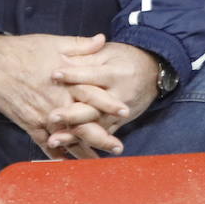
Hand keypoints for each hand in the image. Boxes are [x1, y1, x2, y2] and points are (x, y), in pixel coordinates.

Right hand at [0, 32, 107, 158]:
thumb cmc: (23, 50)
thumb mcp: (54, 42)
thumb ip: (80, 45)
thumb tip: (102, 39)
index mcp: (65, 82)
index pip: (92, 94)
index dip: (109, 103)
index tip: (125, 111)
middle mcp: (56, 102)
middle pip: (84, 123)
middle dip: (102, 137)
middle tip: (118, 148)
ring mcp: (43, 116)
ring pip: (68, 138)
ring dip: (84, 151)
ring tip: (98, 162)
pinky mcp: (30, 125)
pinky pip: (46, 145)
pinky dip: (57, 156)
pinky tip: (67, 165)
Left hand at [46, 42, 161, 153]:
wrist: (153, 73)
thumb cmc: (125, 59)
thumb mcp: (108, 52)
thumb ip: (87, 54)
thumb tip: (62, 56)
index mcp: (116, 73)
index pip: (91, 75)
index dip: (73, 75)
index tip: (53, 75)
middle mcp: (119, 95)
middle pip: (94, 106)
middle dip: (72, 114)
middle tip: (51, 117)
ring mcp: (120, 114)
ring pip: (95, 126)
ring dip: (74, 135)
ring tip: (54, 140)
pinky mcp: (119, 124)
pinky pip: (101, 137)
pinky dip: (83, 144)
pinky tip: (66, 150)